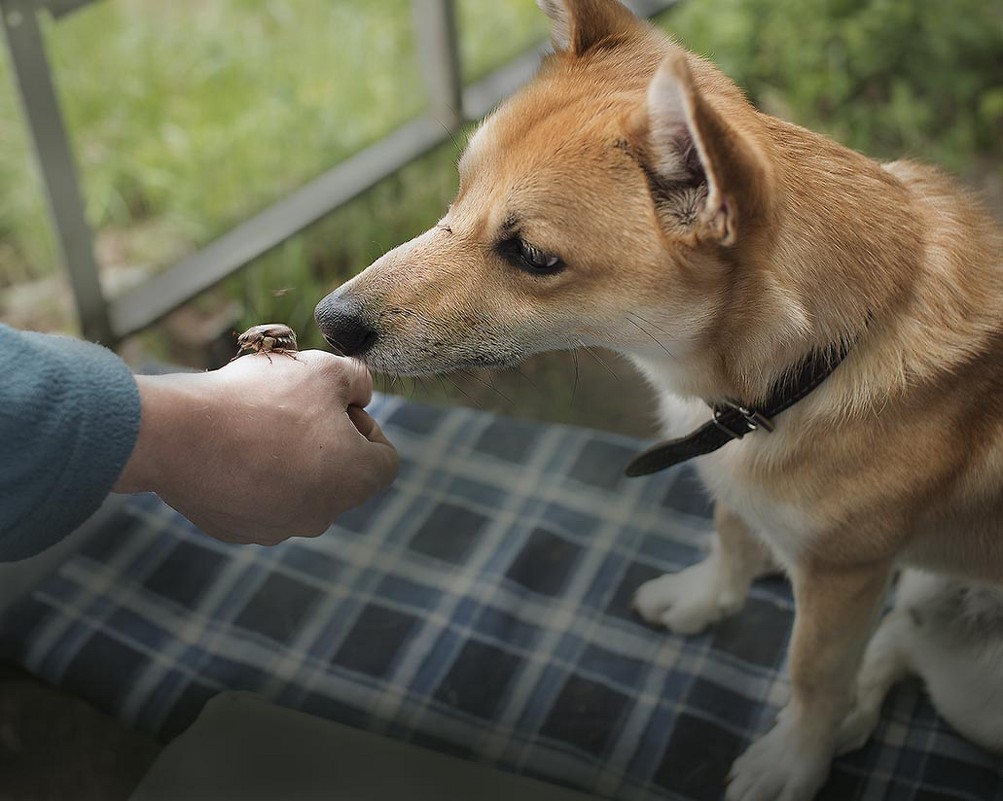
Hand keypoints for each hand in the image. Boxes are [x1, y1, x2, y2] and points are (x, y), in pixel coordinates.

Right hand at [114, 350, 398, 544]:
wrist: (177, 433)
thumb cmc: (261, 399)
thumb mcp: (326, 370)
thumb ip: (358, 380)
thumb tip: (358, 393)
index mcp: (355, 482)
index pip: (384, 459)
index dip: (365, 424)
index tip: (332, 404)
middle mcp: (322, 517)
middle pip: (340, 475)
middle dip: (324, 440)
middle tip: (291, 407)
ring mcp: (277, 529)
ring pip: (298, 489)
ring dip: (287, 458)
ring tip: (255, 423)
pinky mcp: (236, 530)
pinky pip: (257, 500)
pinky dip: (250, 476)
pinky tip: (228, 447)